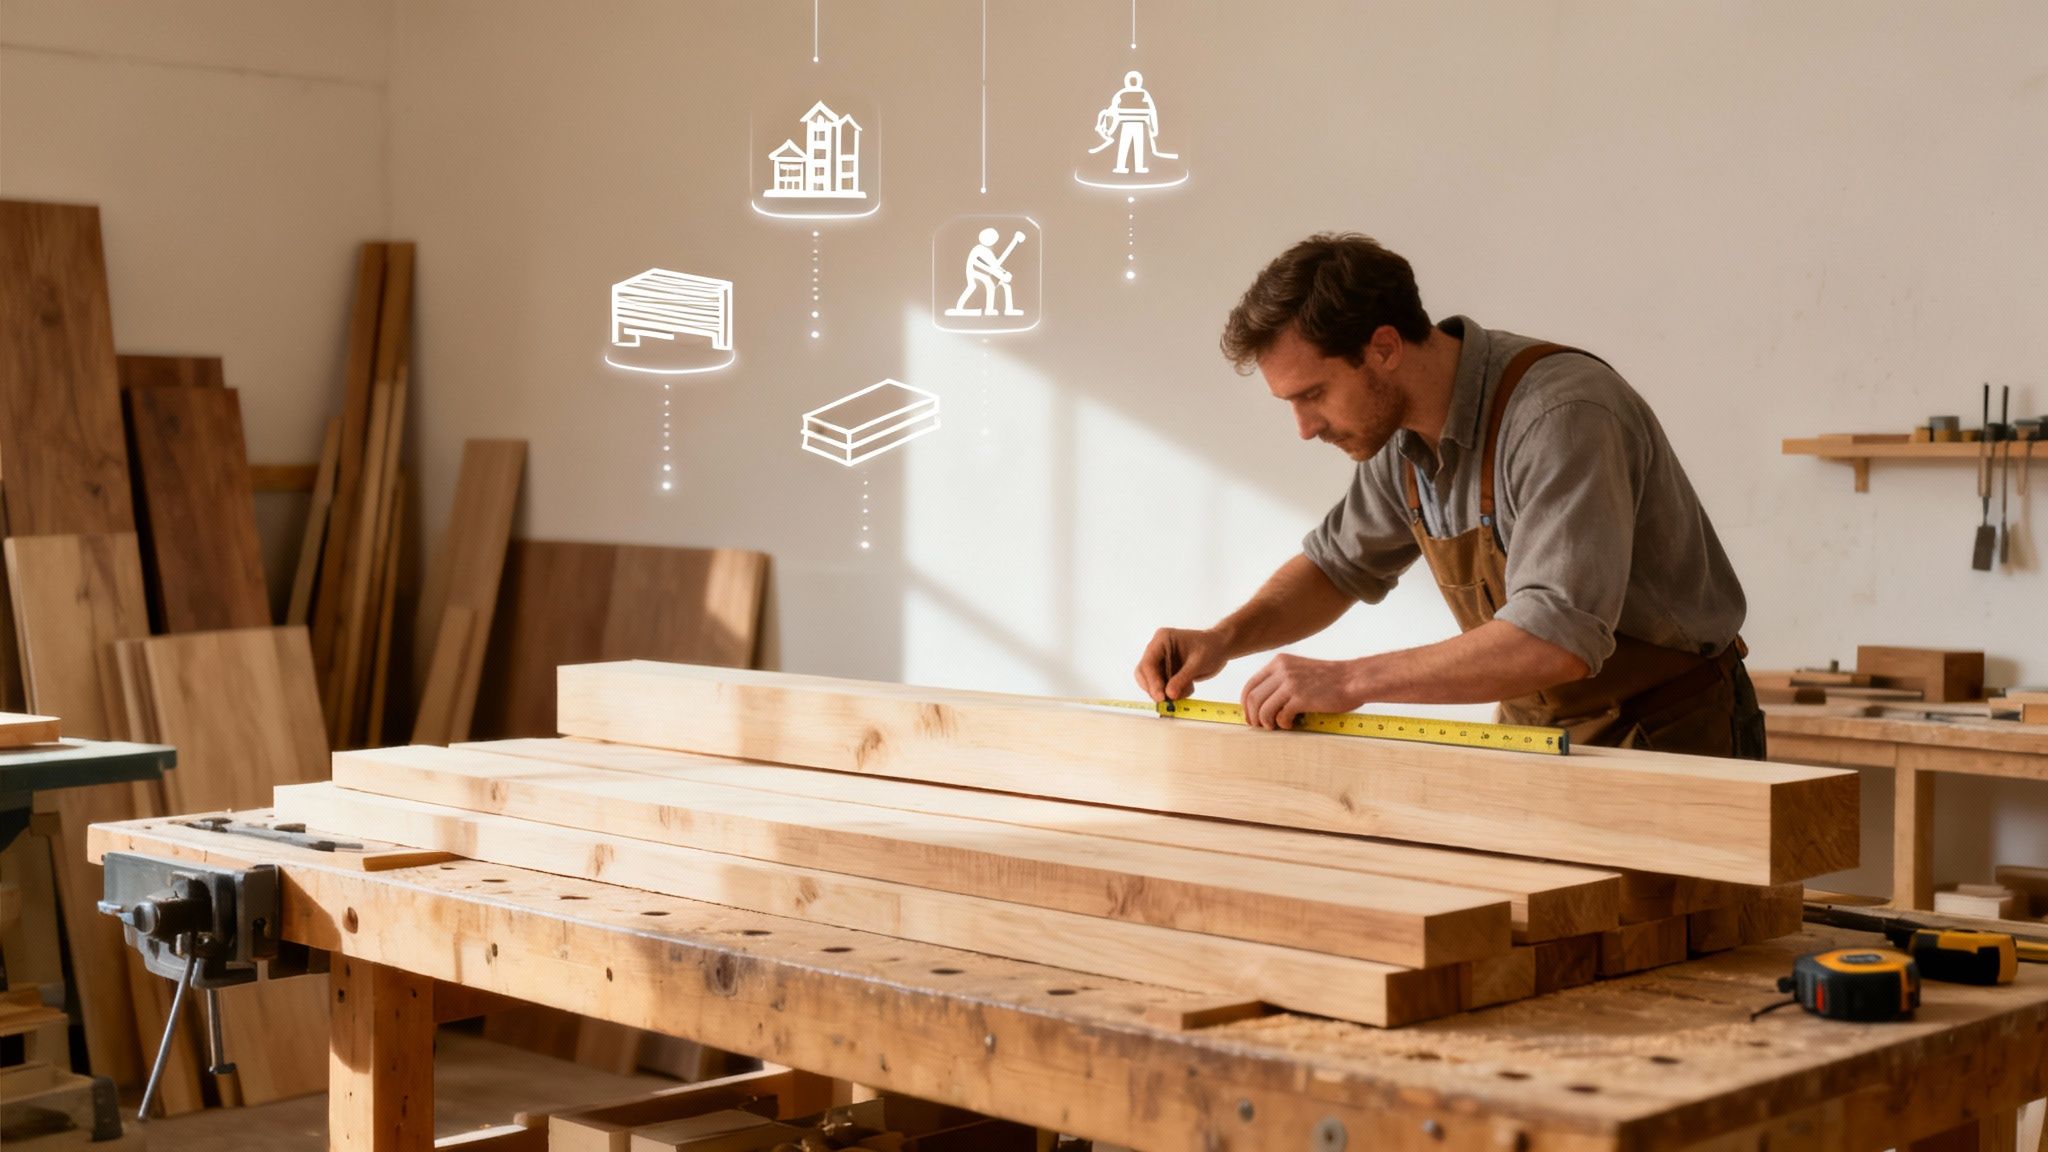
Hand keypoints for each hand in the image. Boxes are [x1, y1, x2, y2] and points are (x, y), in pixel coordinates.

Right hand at [1135, 627, 1229, 702]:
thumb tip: (1169, 695)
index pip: (1149, 663)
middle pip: (1144, 674)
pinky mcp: (1165, 671)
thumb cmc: (1212, 648)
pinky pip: (1162, 687)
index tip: (1161, 697)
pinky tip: (1189, 687)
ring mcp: (1160, 661)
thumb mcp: (1198, 663)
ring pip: (1151, 683)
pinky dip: (1174, 693)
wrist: (1221, 648)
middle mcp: (1157, 650)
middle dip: (1155, 689)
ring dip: (1166, 692)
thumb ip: (1182, 678)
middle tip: (1167, 702)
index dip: (1152, 681)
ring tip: (1188, 689)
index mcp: (1162, 640)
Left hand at [1241, 654, 1366, 728]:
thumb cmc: (1329, 679)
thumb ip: (1280, 681)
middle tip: (1259, 727)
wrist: (1353, 679)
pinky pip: (1280, 716)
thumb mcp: (1299, 670)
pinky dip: (1283, 724)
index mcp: (1279, 662)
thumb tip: (1261, 704)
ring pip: (1262, 709)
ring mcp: (1290, 683)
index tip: (1249, 716)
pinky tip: (1292, 724)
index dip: (1246, 704)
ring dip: (1266, 723)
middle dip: (1252, 716)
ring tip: (1276, 727)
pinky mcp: (1300, 697)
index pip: (1250, 684)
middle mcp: (1281, 670)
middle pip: (1252, 698)